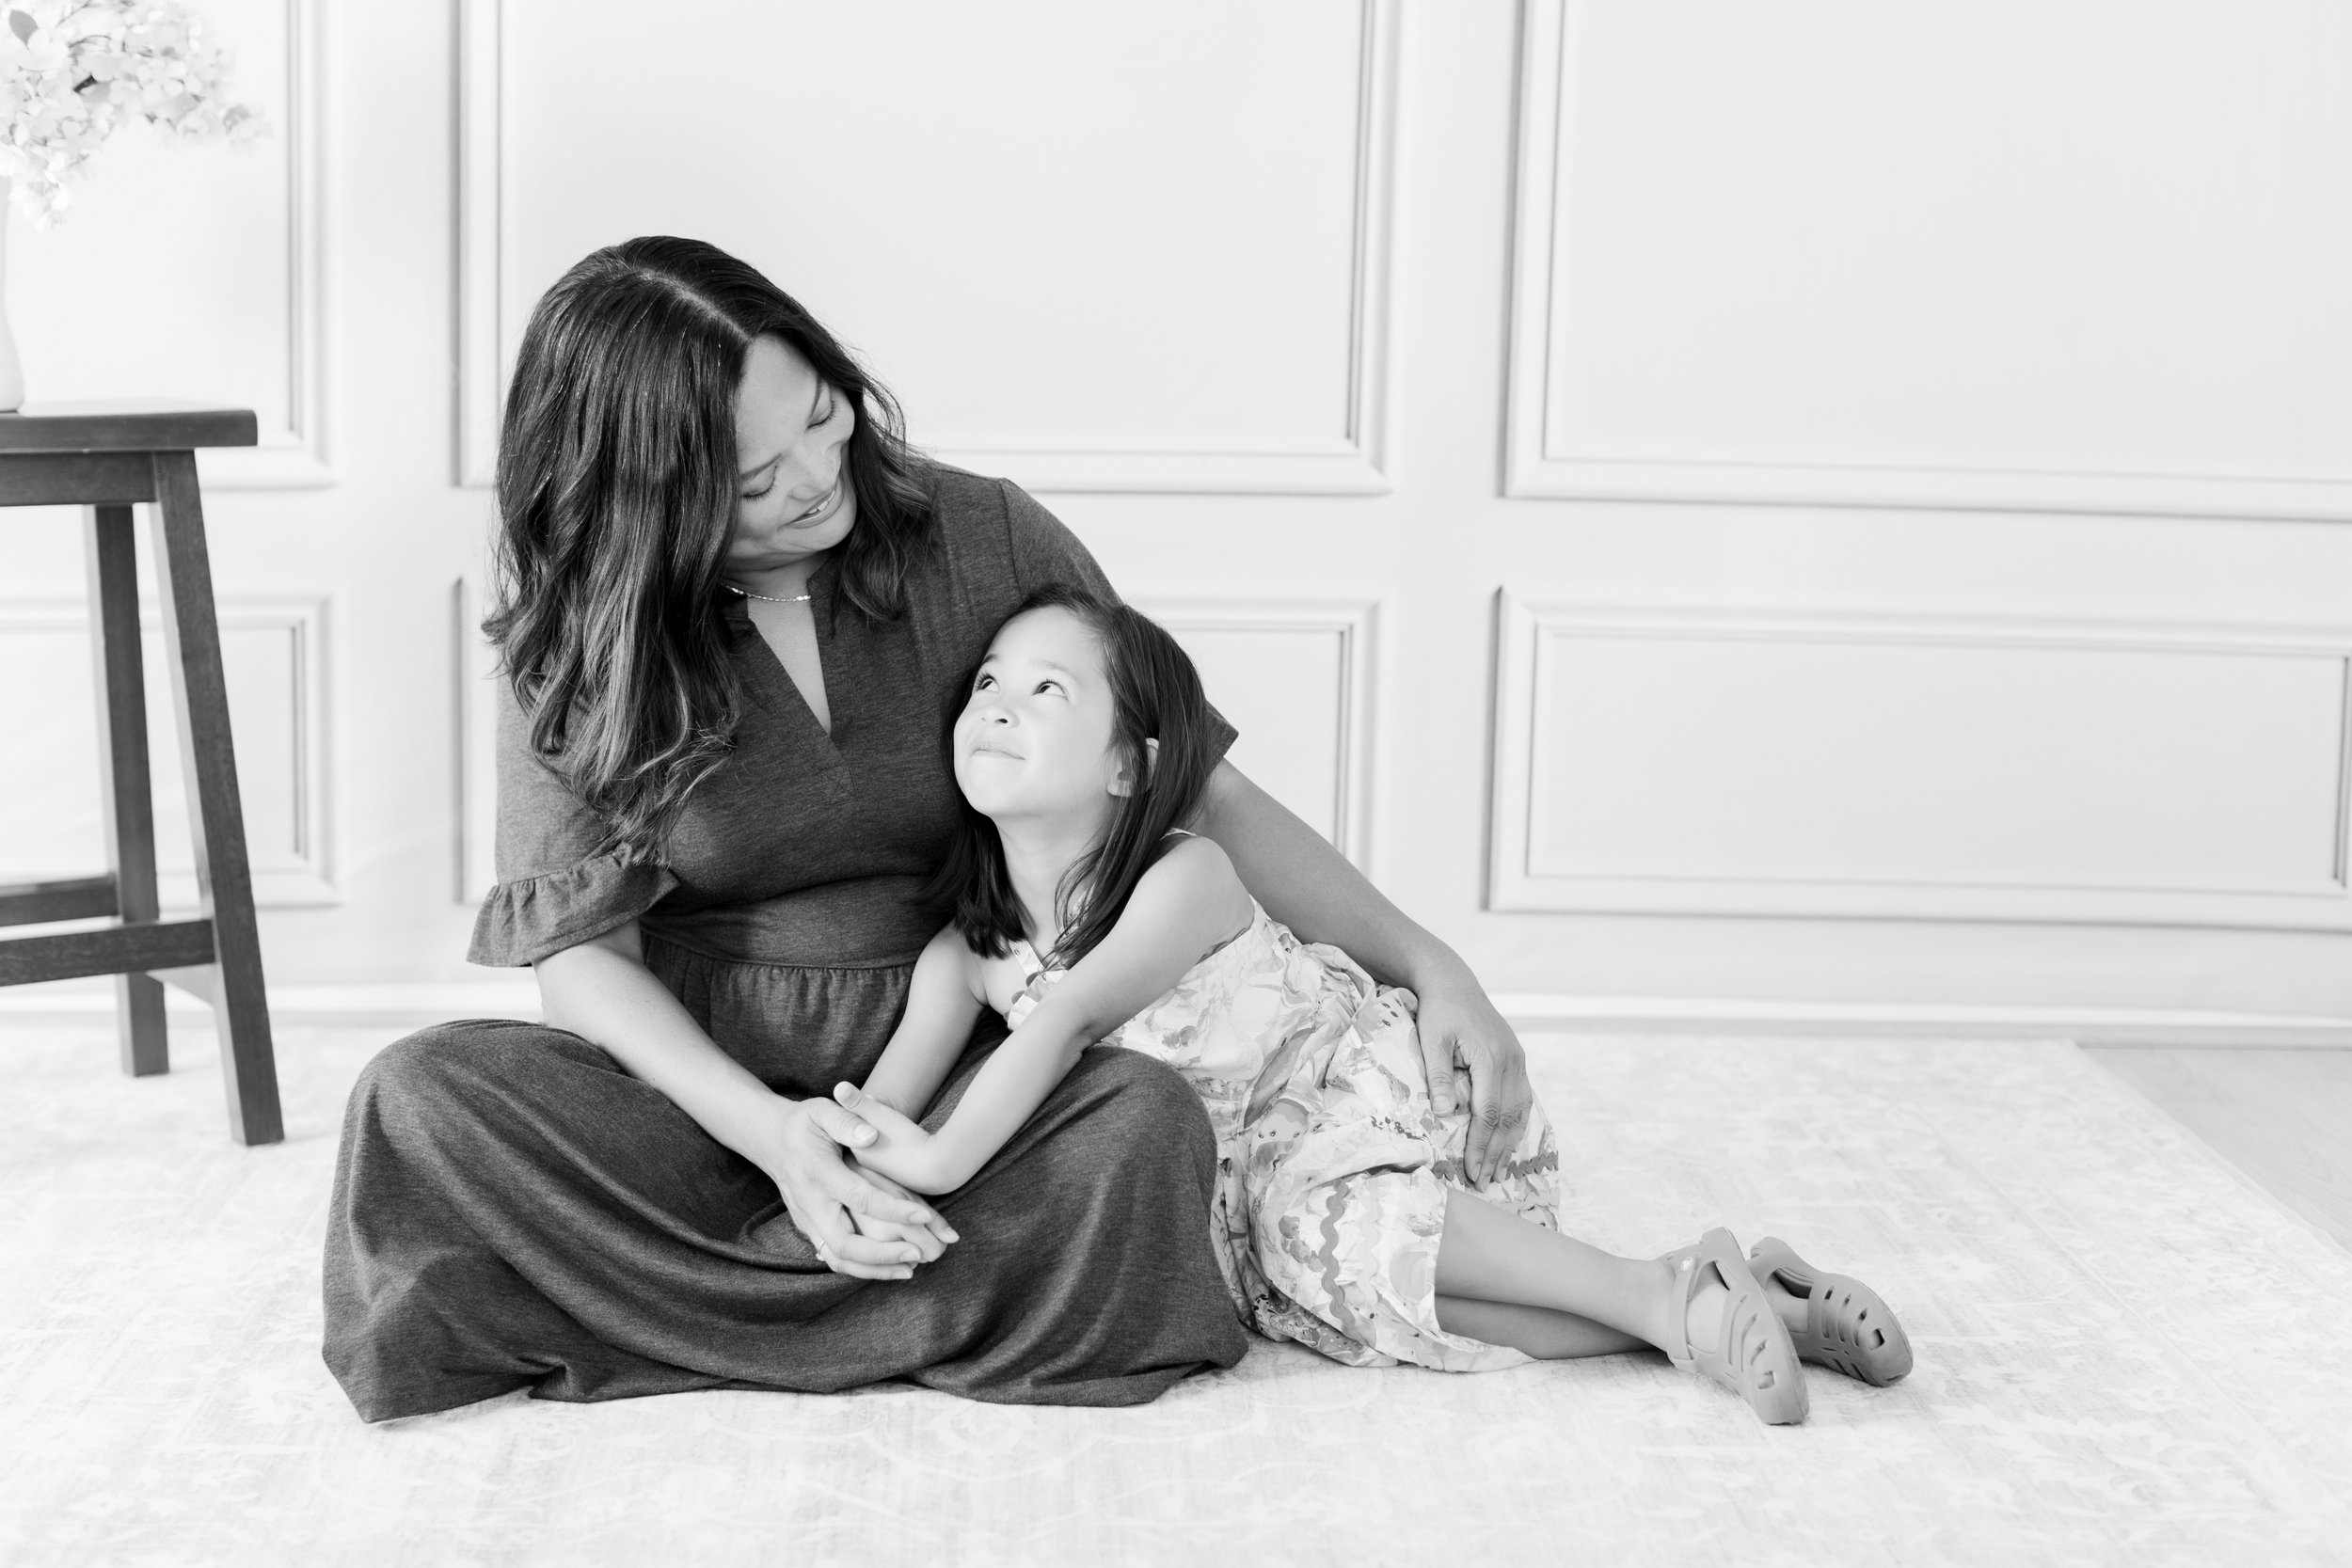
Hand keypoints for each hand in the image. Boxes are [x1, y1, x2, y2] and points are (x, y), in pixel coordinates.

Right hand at [757, 1095, 957, 1279]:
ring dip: (874, 1269)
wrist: (772, 1141)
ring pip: (837, 1258)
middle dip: (882, 1254)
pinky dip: (862, 1268)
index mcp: (817, 1172)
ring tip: (910, 1269)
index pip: (858, 1197)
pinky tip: (889, 1267)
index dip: (892, 1209)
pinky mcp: (809, 1230)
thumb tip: (871, 1136)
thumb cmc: (805, 1123)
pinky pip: (834, 1257)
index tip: (923, 1215)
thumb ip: (846, 1120)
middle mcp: (810, 1203)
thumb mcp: (822, 1110)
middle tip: (918, 1254)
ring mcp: (807, 1221)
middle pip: (844, 1243)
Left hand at [1413, 967, 1533, 1187]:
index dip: (1480, 1145)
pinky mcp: (1516, 1059)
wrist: (1454, 982)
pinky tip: (1509, 1142)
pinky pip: (1522, 1099)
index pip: (1488, 1113)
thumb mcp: (1431, 1040)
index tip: (1471, 1171)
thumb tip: (1444, 1113)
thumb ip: (1439, 1076)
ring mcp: (1517, 1060)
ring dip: (1509, 1144)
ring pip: (1519, 1111)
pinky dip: (1516, 1124)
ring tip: (1499, 1172)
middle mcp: (1510, 1061)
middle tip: (1484, 1182)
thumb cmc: (1438, 1011)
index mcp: (1490, 1058)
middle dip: (1495, 1153)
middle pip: (1507, 1118)